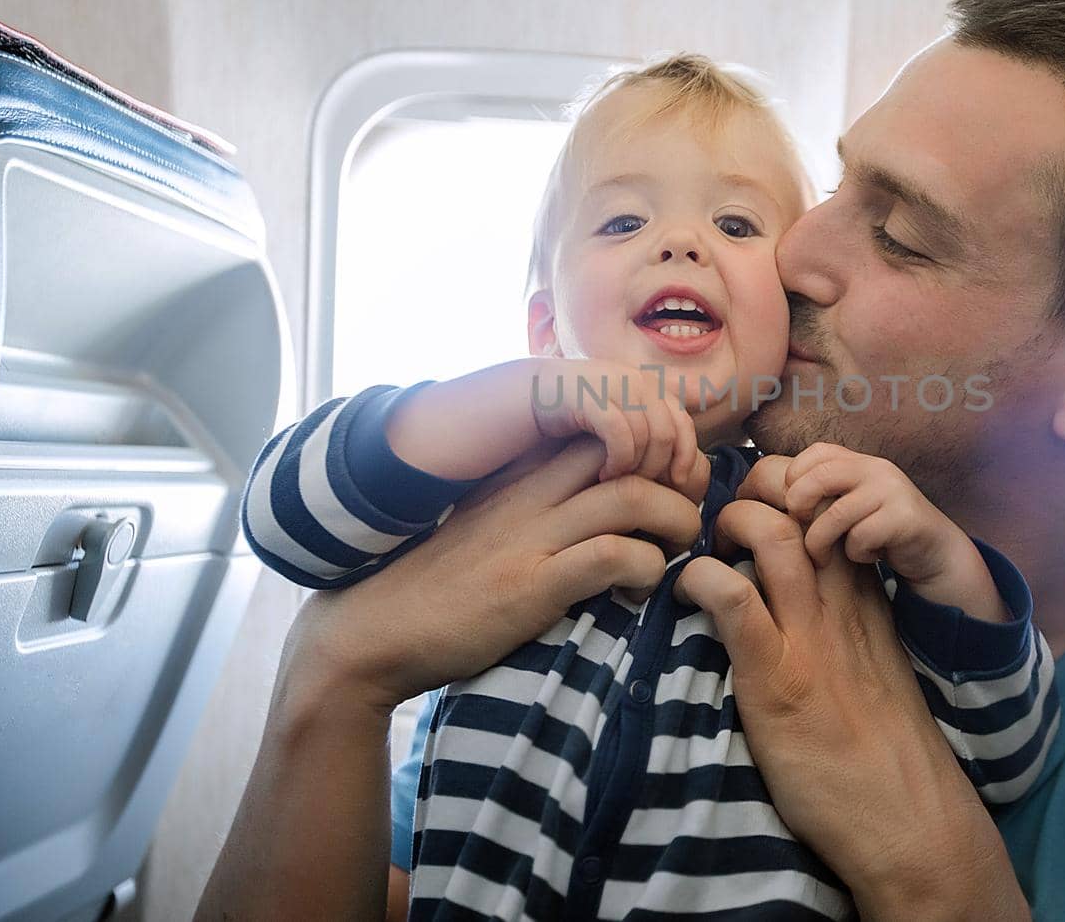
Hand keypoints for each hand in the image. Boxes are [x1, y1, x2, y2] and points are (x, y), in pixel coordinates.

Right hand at [290, 436, 702, 713]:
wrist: (373, 632)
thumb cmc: (439, 586)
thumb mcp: (492, 528)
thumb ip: (539, 508)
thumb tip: (600, 506)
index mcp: (523, 475)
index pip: (608, 433)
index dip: (657, 453)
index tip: (672, 488)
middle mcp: (530, 493)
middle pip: (634, 453)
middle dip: (681, 479)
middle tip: (690, 517)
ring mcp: (531, 536)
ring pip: (636, 497)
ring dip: (677, 522)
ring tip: (678, 550)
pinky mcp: (531, 583)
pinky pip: (612, 554)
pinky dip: (646, 568)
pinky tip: (641, 590)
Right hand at [530, 357, 708, 499]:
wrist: (517, 397)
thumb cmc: (568, 420)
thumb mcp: (614, 420)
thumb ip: (647, 430)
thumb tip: (687, 463)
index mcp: (646, 385)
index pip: (683, 421)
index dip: (686, 455)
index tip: (677, 485)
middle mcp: (634, 379)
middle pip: (670, 432)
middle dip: (660, 467)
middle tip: (642, 490)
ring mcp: (611, 383)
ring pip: (650, 435)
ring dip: (638, 468)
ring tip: (619, 484)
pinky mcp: (586, 395)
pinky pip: (621, 433)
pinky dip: (619, 461)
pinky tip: (604, 476)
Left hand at [672, 465, 1031, 920]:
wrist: (910, 817)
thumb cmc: (884, 754)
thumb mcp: (876, 670)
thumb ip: (847, 631)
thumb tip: (799, 610)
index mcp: (868, 601)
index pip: (831, 515)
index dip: (790, 496)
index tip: (760, 508)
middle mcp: (844, 605)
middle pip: (801, 507)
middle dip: (754, 493)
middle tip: (722, 521)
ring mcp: (810, 637)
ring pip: (771, 534)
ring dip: (728, 524)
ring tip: (703, 546)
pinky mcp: (777, 676)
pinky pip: (733, 598)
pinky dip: (701, 580)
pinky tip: (685, 592)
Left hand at [771, 447, 1005, 622]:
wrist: (936, 552)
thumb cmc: (880, 531)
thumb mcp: (849, 506)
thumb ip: (820, 495)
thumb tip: (765, 500)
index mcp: (858, 462)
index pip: (815, 453)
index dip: (792, 477)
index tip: (787, 506)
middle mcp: (875, 469)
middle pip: (818, 476)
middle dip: (798, 506)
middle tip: (798, 530)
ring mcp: (892, 492)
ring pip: (834, 514)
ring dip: (821, 542)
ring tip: (826, 556)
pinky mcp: (905, 519)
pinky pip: (861, 538)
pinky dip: (856, 554)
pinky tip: (868, 557)